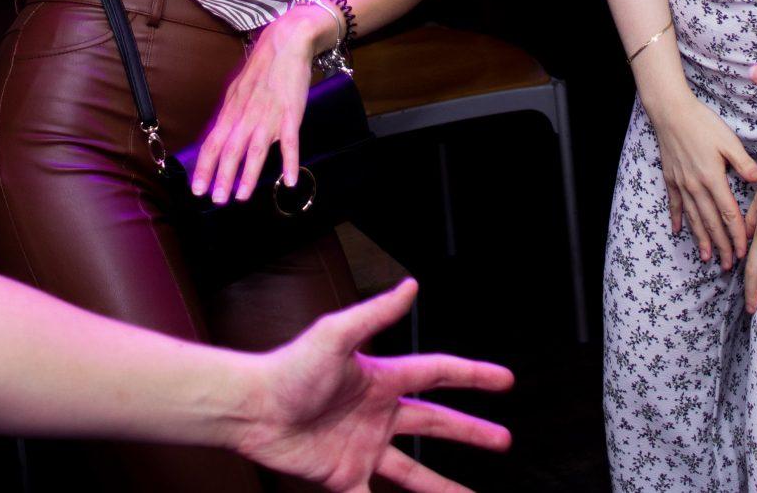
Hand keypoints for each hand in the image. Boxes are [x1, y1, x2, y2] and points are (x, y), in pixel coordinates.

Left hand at [190, 5, 329, 202]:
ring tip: (241, 197)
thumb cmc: (262, 68)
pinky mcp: (291, 114)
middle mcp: (246, 116)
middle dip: (221, 177)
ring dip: (247, 175)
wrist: (285, 43)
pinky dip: (289, 162)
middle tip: (215, 200)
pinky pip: (290, 142)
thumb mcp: (237, 90)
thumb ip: (230, 114)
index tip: (197, 188)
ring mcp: (269, 116)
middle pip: (230, 150)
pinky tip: (289, 180)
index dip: (204, 167)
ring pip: (255, 150)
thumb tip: (219, 136)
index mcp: (232, 111)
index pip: (213, 143)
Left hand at [230, 279, 514, 491]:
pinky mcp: (345, 476)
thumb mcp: (336, 335)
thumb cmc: (288, 368)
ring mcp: (364, 447)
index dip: (473, 376)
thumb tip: (410, 285)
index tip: (505, 379)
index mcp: (382, 379)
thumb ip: (376, 314)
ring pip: (414, 471)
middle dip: (470, 431)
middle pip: (435, 423)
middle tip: (504, 440)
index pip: (438, 375)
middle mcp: (378, 414)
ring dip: (443, 485)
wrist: (251, 409)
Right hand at [643, 83, 756, 270]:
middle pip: (711, 222)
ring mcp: (681, 184)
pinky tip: (677, 232)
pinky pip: (675, 204)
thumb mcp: (729, 140)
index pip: (728, 214)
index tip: (743, 251)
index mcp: (713, 178)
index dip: (736, 235)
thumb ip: (743, 163)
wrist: (671, 112)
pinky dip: (677, 219)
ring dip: (701, 239)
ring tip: (706, 257)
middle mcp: (696, 186)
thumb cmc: (702, 123)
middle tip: (727, 265)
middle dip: (721, 245)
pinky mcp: (671, 179)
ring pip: (694, 218)